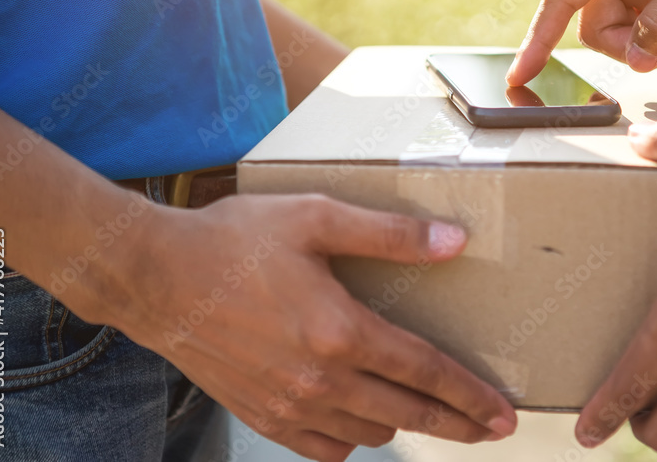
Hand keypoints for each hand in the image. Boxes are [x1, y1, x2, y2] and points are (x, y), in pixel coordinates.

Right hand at [114, 194, 516, 461]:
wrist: (153, 278)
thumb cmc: (232, 242)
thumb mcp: (315, 218)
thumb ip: (390, 234)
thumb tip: (453, 243)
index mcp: (340, 331)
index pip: (426, 373)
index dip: (471, 396)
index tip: (503, 414)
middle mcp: (319, 380)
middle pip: (408, 414)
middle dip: (457, 423)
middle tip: (490, 429)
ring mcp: (287, 406)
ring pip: (369, 433)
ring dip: (404, 424)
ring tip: (425, 411)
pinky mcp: (259, 416)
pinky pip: (322, 448)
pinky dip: (351, 439)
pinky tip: (360, 422)